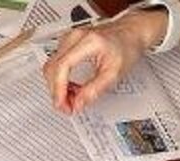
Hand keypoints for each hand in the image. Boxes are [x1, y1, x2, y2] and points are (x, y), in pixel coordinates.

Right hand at [42, 11, 164, 113]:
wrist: (129, 34)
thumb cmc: (126, 47)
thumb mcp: (115, 73)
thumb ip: (94, 90)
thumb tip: (78, 103)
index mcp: (88, 41)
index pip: (63, 66)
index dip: (59, 89)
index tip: (62, 104)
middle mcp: (74, 37)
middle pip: (52, 68)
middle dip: (57, 91)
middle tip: (68, 106)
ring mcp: (68, 38)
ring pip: (50, 67)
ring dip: (57, 86)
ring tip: (72, 97)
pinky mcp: (66, 43)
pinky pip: (55, 64)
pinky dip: (60, 79)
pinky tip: (71, 88)